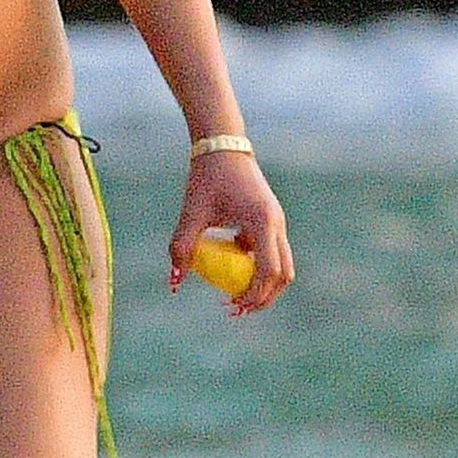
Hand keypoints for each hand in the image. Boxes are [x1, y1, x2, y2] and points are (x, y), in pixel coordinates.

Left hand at [167, 150, 293, 316]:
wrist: (223, 147)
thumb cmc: (206, 178)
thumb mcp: (191, 213)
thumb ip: (182, 247)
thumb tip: (174, 281)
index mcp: (262, 221)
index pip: (268, 270)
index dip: (253, 295)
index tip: (231, 306)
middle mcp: (277, 224)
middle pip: (283, 275)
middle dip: (263, 298)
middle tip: (236, 311)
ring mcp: (278, 222)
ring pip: (281, 265)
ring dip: (262, 285)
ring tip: (234, 296)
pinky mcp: (272, 221)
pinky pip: (271, 252)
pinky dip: (256, 265)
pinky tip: (230, 258)